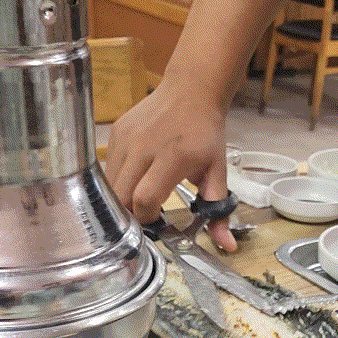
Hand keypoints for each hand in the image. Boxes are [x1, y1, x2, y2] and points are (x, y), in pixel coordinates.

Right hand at [105, 77, 236, 251]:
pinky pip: (109, 168)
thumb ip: (218, 211)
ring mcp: (127, 138)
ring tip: (140, 200)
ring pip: (111, 185)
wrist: (191, 91)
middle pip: (122, 196)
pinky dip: (118, 182)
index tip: (158, 221)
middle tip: (145, 217)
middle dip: (131, 214)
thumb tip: (228, 246)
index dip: (148, 218)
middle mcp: (144, 147)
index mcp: (173, 157)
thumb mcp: (217, 173)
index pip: (145, 199)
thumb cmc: (205, 135)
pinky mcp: (116, 132)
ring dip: (122, 200)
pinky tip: (135, 180)